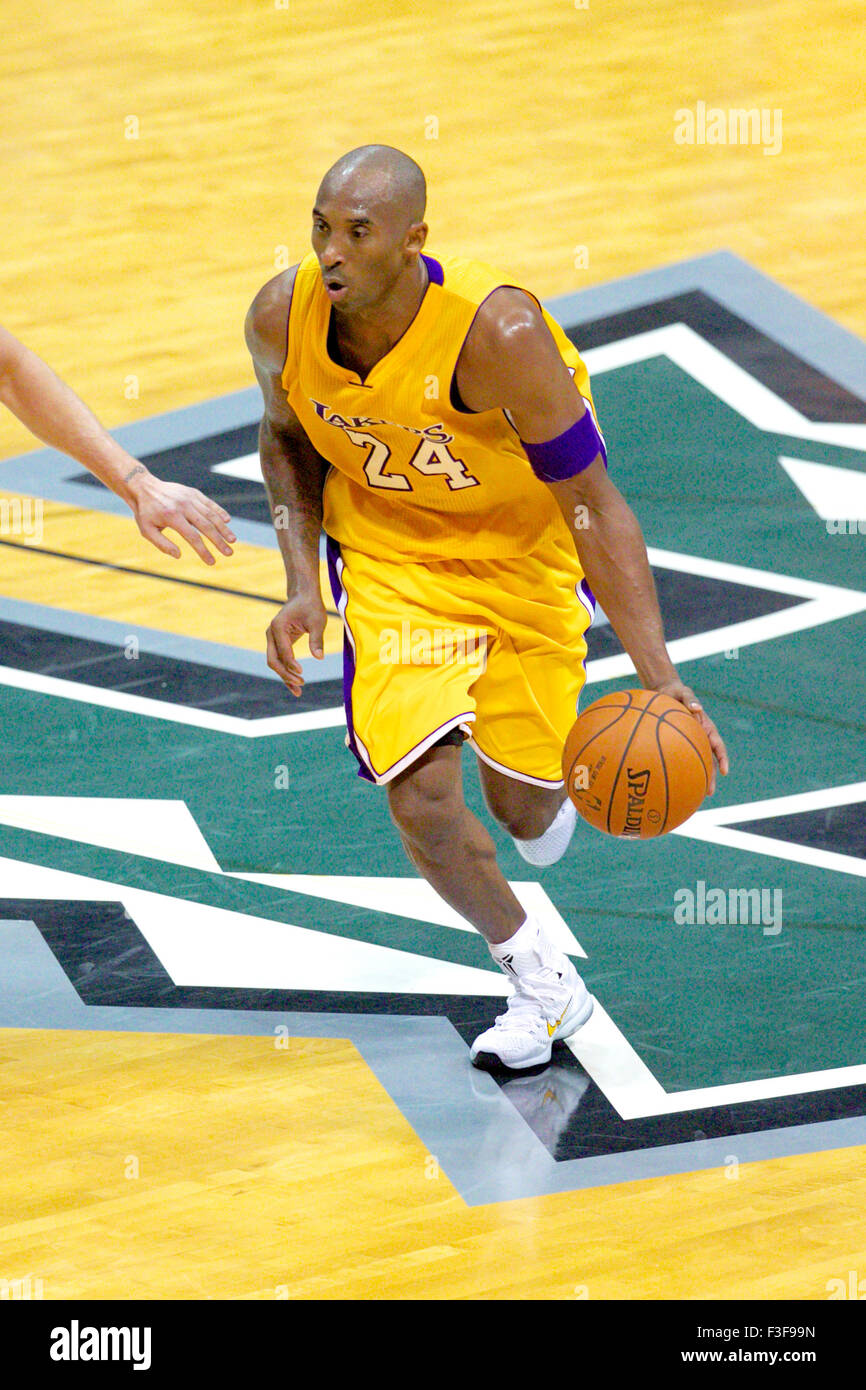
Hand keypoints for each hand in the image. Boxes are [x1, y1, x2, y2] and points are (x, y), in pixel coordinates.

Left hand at [127, 471, 235, 563]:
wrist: (144, 487)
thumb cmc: (146, 512)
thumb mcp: (147, 531)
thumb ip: (162, 544)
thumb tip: (179, 555)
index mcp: (172, 517)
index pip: (193, 537)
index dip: (203, 551)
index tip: (211, 562)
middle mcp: (184, 506)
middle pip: (206, 526)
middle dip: (219, 541)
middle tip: (229, 553)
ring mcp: (190, 498)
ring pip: (211, 514)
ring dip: (223, 528)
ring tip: (232, 540)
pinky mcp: (193, 493)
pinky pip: (209, 503)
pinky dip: (219, 512)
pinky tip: (227, 521)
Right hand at [266, 591, 327, 695]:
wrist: (304, 596)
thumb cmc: (311, 606)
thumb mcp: (318, 621)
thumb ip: (317, 639)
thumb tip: (319, 657)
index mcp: (278, 627)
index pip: (283, 651)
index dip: (291, 664)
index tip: (302, 673)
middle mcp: (271, 633)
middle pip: (273, 660)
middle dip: (285, 674)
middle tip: (301, 683)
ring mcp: (273, 639)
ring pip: (275, 663)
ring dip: (285, 677)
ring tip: (298, 691)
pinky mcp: (278, 643)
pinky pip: (280, 660)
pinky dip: (287, 672)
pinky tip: (296, 685)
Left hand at [652, 677, 728, 794]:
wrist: (664, 691)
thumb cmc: (676, 692)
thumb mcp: (684, 692)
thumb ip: (690, 699)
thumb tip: (697, 708)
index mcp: (706, 727)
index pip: (718, 745)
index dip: (722, 758)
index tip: (724, 771)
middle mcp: (700, 737)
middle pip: (708, 760)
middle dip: (710, 777)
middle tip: (708, 792)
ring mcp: (689, 741)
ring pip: (694, 762)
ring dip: (696, 778)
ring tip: (693, 794)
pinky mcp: (676, 742)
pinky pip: (676, 757)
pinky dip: (676, 768)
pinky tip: (667, 780)